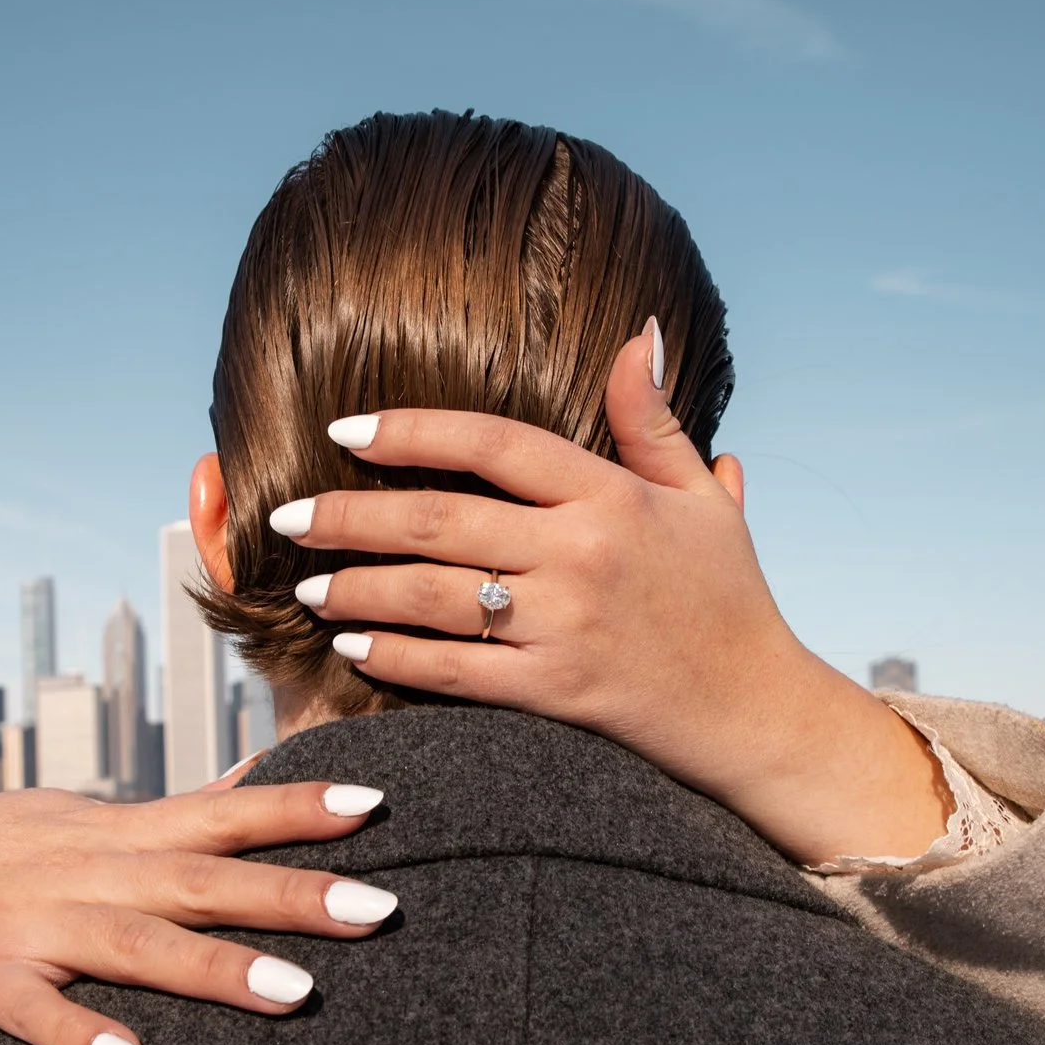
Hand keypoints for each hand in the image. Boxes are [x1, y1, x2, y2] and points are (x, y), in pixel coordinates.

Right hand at [0, 775, 398, 1044]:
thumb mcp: (90, 820)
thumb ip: (185, 809)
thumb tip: (269, 772)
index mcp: (122, 836)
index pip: (227, 814)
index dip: (299, 808)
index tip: (379, 805)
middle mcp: (90, 874)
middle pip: (207, 882)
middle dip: (296, 895)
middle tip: (384, 909)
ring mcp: (37, 927)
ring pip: (139, 948)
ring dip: (218, 969)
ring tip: (300, 995)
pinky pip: (38, 1013)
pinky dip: (82, 1034)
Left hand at [278, 320, 949, 864]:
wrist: (759, 714)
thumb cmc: (727, 601)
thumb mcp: (701, 500)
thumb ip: (652, 419)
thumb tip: (636, 331)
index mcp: (610, 496)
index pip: (493, 443)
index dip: (412, 430)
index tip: (346, 431)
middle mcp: (582, 554)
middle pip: (439, 518)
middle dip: (349, 516)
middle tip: (285, 515)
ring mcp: (567, 625)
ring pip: (433, 595)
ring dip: (357, 588)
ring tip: (305, 584)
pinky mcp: (556, 693)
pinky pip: (456, 669)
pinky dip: (396, 657)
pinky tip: (353, 646)